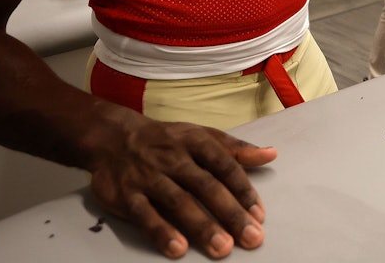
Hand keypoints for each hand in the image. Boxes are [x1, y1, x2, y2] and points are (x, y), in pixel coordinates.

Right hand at [86, 108, 277, 259]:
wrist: (113, 137)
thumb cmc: (167, 140)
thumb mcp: (202, 136)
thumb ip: (236, 149)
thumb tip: (271, 154)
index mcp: (196, 141)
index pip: (225, 166)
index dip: (244, 190)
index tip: (259, 215)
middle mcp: (173, 157)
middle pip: (206, 186)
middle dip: (230, 213)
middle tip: (251, 237)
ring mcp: (149, 176)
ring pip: (179, 201)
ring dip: (202, 226)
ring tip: (222, 248)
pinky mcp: (126, 195)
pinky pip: (145, 215)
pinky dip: (161, 232)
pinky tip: (178, 249)